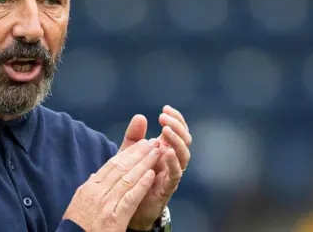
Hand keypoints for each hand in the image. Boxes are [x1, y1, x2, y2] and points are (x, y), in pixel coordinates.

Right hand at [62, 139, 160, 231]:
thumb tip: (94, 176)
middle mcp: (97, 192)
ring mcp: (106, 203)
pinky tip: (151, 175)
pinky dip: (141, 185)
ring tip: (156, 154)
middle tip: (152, 143)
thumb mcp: (78, 203)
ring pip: (127, 178)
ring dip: (144, 164)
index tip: (139, 145)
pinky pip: (130, 197)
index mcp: (89, 187)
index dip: (127, 153)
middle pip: (121, 167)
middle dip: (138, 153)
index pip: (111, 165)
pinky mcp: (115, 217)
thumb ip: (89, 188)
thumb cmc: (77, 225)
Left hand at [119, 106, 191, 229]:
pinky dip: (173, 162)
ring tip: (166, 130)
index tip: (165, 108)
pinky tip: (167, 152)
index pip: (177, 130)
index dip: (175, 118)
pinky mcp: (168, 186)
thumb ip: (134, 136)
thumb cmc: (131, 175)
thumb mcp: (129, 153)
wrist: (127, 203)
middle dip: (177, 126)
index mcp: (165, 148)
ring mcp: (172, 172)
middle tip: (164, 118)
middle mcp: (172, 159)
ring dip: (177, 141)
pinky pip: (176, 173)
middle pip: (185, 140)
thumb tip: (140, 116)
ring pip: (184, 155)